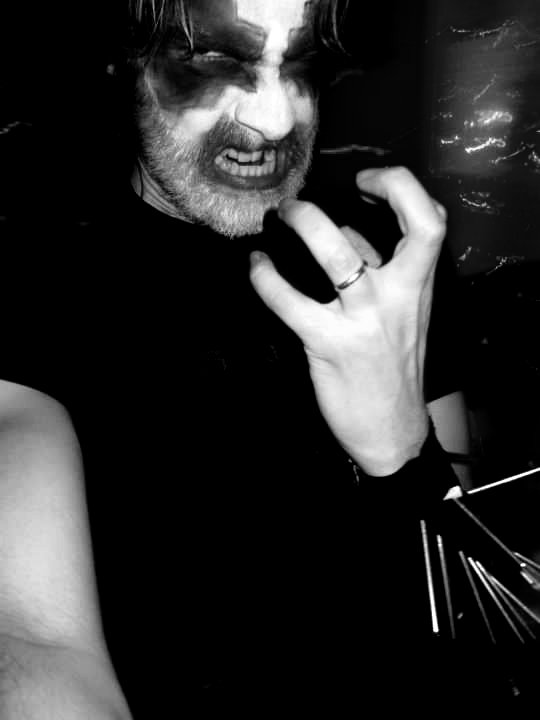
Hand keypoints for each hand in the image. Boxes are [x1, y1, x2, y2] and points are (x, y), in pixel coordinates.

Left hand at [250, 167, 446, 475]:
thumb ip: (381, 268)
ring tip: (279, 217)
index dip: (400, 187)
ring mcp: (364, 321)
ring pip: (335, 254)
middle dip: (335, 202)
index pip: (431, 221)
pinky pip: (290, 301)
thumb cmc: (394, 366)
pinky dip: (266, 278)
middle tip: (300, 202)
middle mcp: (398, 297)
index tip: (366, 181)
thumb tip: (347, 227)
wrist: (393, 430)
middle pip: (390, 226)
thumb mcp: (402, 314)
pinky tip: (257, 267)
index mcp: (419, 285)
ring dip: (303, 225)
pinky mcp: (329, 345)